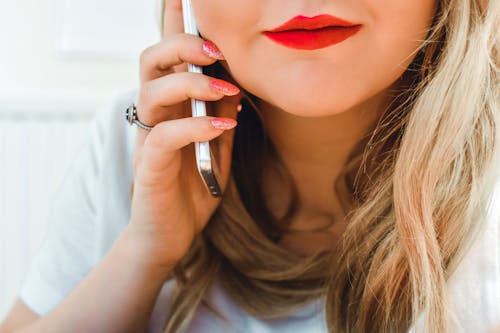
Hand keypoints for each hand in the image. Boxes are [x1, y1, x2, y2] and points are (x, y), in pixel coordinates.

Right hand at [125, 1, 240, 268]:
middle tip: (216, 48)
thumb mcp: (218, 146)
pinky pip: (165, 136)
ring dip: (192, 81)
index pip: (167, 57)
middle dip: (181, 43)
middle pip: (151, 61)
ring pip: (154, 90)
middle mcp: (154, 116)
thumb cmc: (192, 189)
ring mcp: (148, 139)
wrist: (171, 235)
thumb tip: (235, 82)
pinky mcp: (150, 167)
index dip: (171, 23)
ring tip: (226, 87)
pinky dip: (197, 126)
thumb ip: (222, 114)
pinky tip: (224, 126)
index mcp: (170, 107)